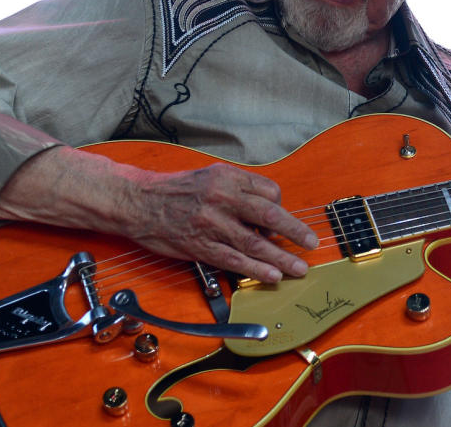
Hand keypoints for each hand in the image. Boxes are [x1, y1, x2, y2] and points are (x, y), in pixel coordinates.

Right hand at [118, 163, 318, 283]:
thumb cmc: (177, 189)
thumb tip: (266, 214)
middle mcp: (223, 199)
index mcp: (228, 178)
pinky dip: (256, 270)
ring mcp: (212, 224)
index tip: (283, 221)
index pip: (269, 192)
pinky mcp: (201, 246)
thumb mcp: (211, 176)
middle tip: (311, 243)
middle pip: (270, 217)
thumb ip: (239, 190)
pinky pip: (235, 260)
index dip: (281, 208)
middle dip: (295, 232)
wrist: (139, 201)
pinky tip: (272, 275)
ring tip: (298, 268)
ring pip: (255, 244)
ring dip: (281, 258)